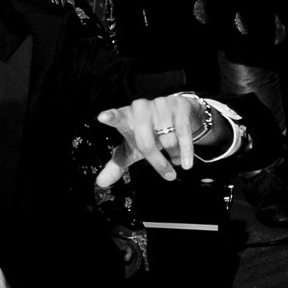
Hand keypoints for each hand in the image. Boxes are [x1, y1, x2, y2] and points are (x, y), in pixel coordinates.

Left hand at [95, 92, 213, 187]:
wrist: (176, 116)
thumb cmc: (147, 135)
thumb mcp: (131, 150)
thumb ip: (116, 165)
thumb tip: (101, 182)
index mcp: (126, 118)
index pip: (116, 118)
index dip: (110, 117)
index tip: (102, 117)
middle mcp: (140, 108)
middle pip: (146, 143)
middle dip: (157, 162)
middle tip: (167, 175)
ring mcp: (159, 104)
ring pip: (167, 139)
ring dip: (173, 154)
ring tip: (175, 159)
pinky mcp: (177, 105)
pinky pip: (183, 133)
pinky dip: (186, 151)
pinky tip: (186, 163)